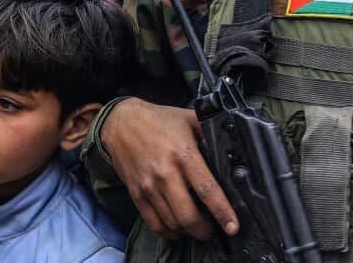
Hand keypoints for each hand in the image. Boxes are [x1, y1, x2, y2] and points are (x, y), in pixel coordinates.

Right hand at [100, 98, 237, 240]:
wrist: (120, 122)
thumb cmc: (157, 120)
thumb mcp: (188, 119)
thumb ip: (209, 132)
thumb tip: (232, 146)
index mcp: (183, 154)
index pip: (207, 190)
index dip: (222, 212)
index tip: (232, 226)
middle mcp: (165, 173)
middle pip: (188, 215)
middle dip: (205, 230)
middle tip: (216, 231)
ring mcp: (148, 186)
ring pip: (172, 222)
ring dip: (188, 231)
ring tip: (198, 228)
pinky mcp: (136, 193)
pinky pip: (153, 222)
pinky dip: (168, 232)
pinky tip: (177, 229)